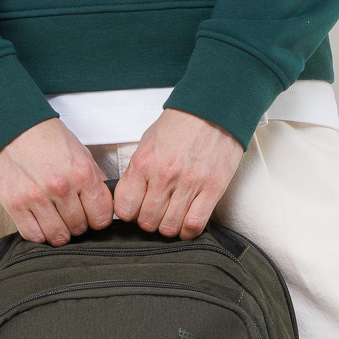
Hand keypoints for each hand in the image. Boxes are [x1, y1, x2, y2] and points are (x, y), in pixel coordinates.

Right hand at [0, 116, 114, 245]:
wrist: (10, 127)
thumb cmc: (44, 137)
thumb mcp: (79, 150)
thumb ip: (94, 177)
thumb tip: (104, 202)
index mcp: (81, 172)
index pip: (101, 215)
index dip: (99, 219)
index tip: (93, 216)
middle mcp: (60, 187)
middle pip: (80, 228)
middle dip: (79, 224)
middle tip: (71, 215)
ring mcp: (36, 198)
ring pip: (58, 236)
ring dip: (60, 232)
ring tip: (57, 220)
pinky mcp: (15, 205)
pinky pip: (33, 235)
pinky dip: (40, 234)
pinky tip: (41, 222)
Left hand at [113, 109, 243, 239]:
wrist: (214, 108)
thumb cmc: (181, 123)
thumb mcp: (148, 141)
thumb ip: (138, 170)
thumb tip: (131, 195)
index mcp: (144, 162)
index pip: (125, 208)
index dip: (129, 214)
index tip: (135, 210)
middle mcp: (164, 176)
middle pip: (147, 221)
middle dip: (149, 222)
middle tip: (155, 214)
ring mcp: (189, 184)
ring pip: (169, 227)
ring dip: (168, 228)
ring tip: (171, 218)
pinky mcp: (212, 189)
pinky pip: (194, 224)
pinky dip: (188, 231)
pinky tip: (186, 223)